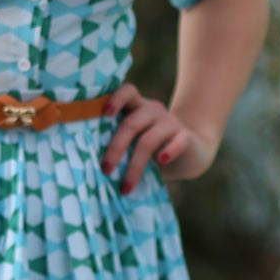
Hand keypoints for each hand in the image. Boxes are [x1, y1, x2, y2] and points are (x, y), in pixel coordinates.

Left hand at [100, 83, 219, 189]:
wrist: (191, 153)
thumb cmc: (152, 149)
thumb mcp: (133, 143)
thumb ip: (117, 145)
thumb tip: (89, 164)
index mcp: (137, 107)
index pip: (127, 92)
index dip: (115, 99)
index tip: (105, 113)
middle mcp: (153, 110)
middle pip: (131, 124)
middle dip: (115, 148)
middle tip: (106, 169)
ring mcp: (171, 122)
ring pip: (148, 140)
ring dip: (134, 165)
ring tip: (125, 187)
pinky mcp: (186, 137)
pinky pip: (178, 142)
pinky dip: (169, 151)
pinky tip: (161, 161)